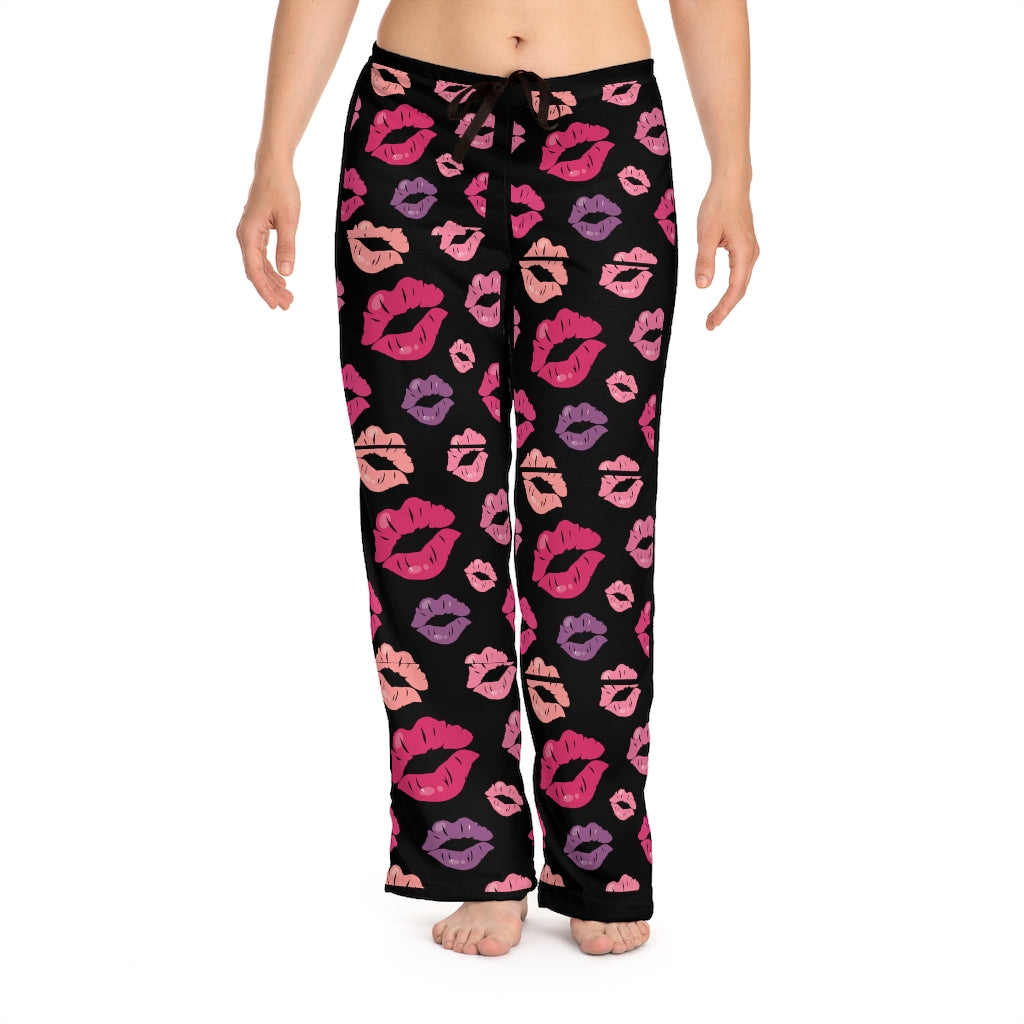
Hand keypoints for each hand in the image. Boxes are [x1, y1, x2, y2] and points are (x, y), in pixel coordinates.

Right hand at [236, 165, 299, 309]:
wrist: (273, 167)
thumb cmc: (280, 189)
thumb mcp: (288, 219)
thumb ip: (287, 246)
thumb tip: (287, 273)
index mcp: (248, 234)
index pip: (254, 270)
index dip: (264, 290)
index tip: (275, 305)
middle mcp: (245, 236)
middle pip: (256, 271)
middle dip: (271, 290)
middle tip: (287, 305)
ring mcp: (249, 234)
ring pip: (259, 265)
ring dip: (272, 281)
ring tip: (288, 297)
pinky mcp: (256, 231)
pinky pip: (261, 256)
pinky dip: (271, 269)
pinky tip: (282, 279)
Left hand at [694, 181, 758, 329]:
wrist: (731, 184)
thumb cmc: (718, 205)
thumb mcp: (705, 234)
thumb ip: (704, 261)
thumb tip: (703, 287)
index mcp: (744, 253)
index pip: (734, 290)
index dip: (723, 309)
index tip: (711, 324)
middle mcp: (751, 254)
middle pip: (740, 290)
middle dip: (725, 309)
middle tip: (710, 325)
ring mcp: (750, 251)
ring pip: (741, 282)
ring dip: (728, 300)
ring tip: (714, 315)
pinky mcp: (745, 247)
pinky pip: (740, 274)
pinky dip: (731, 288)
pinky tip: (722, 295)